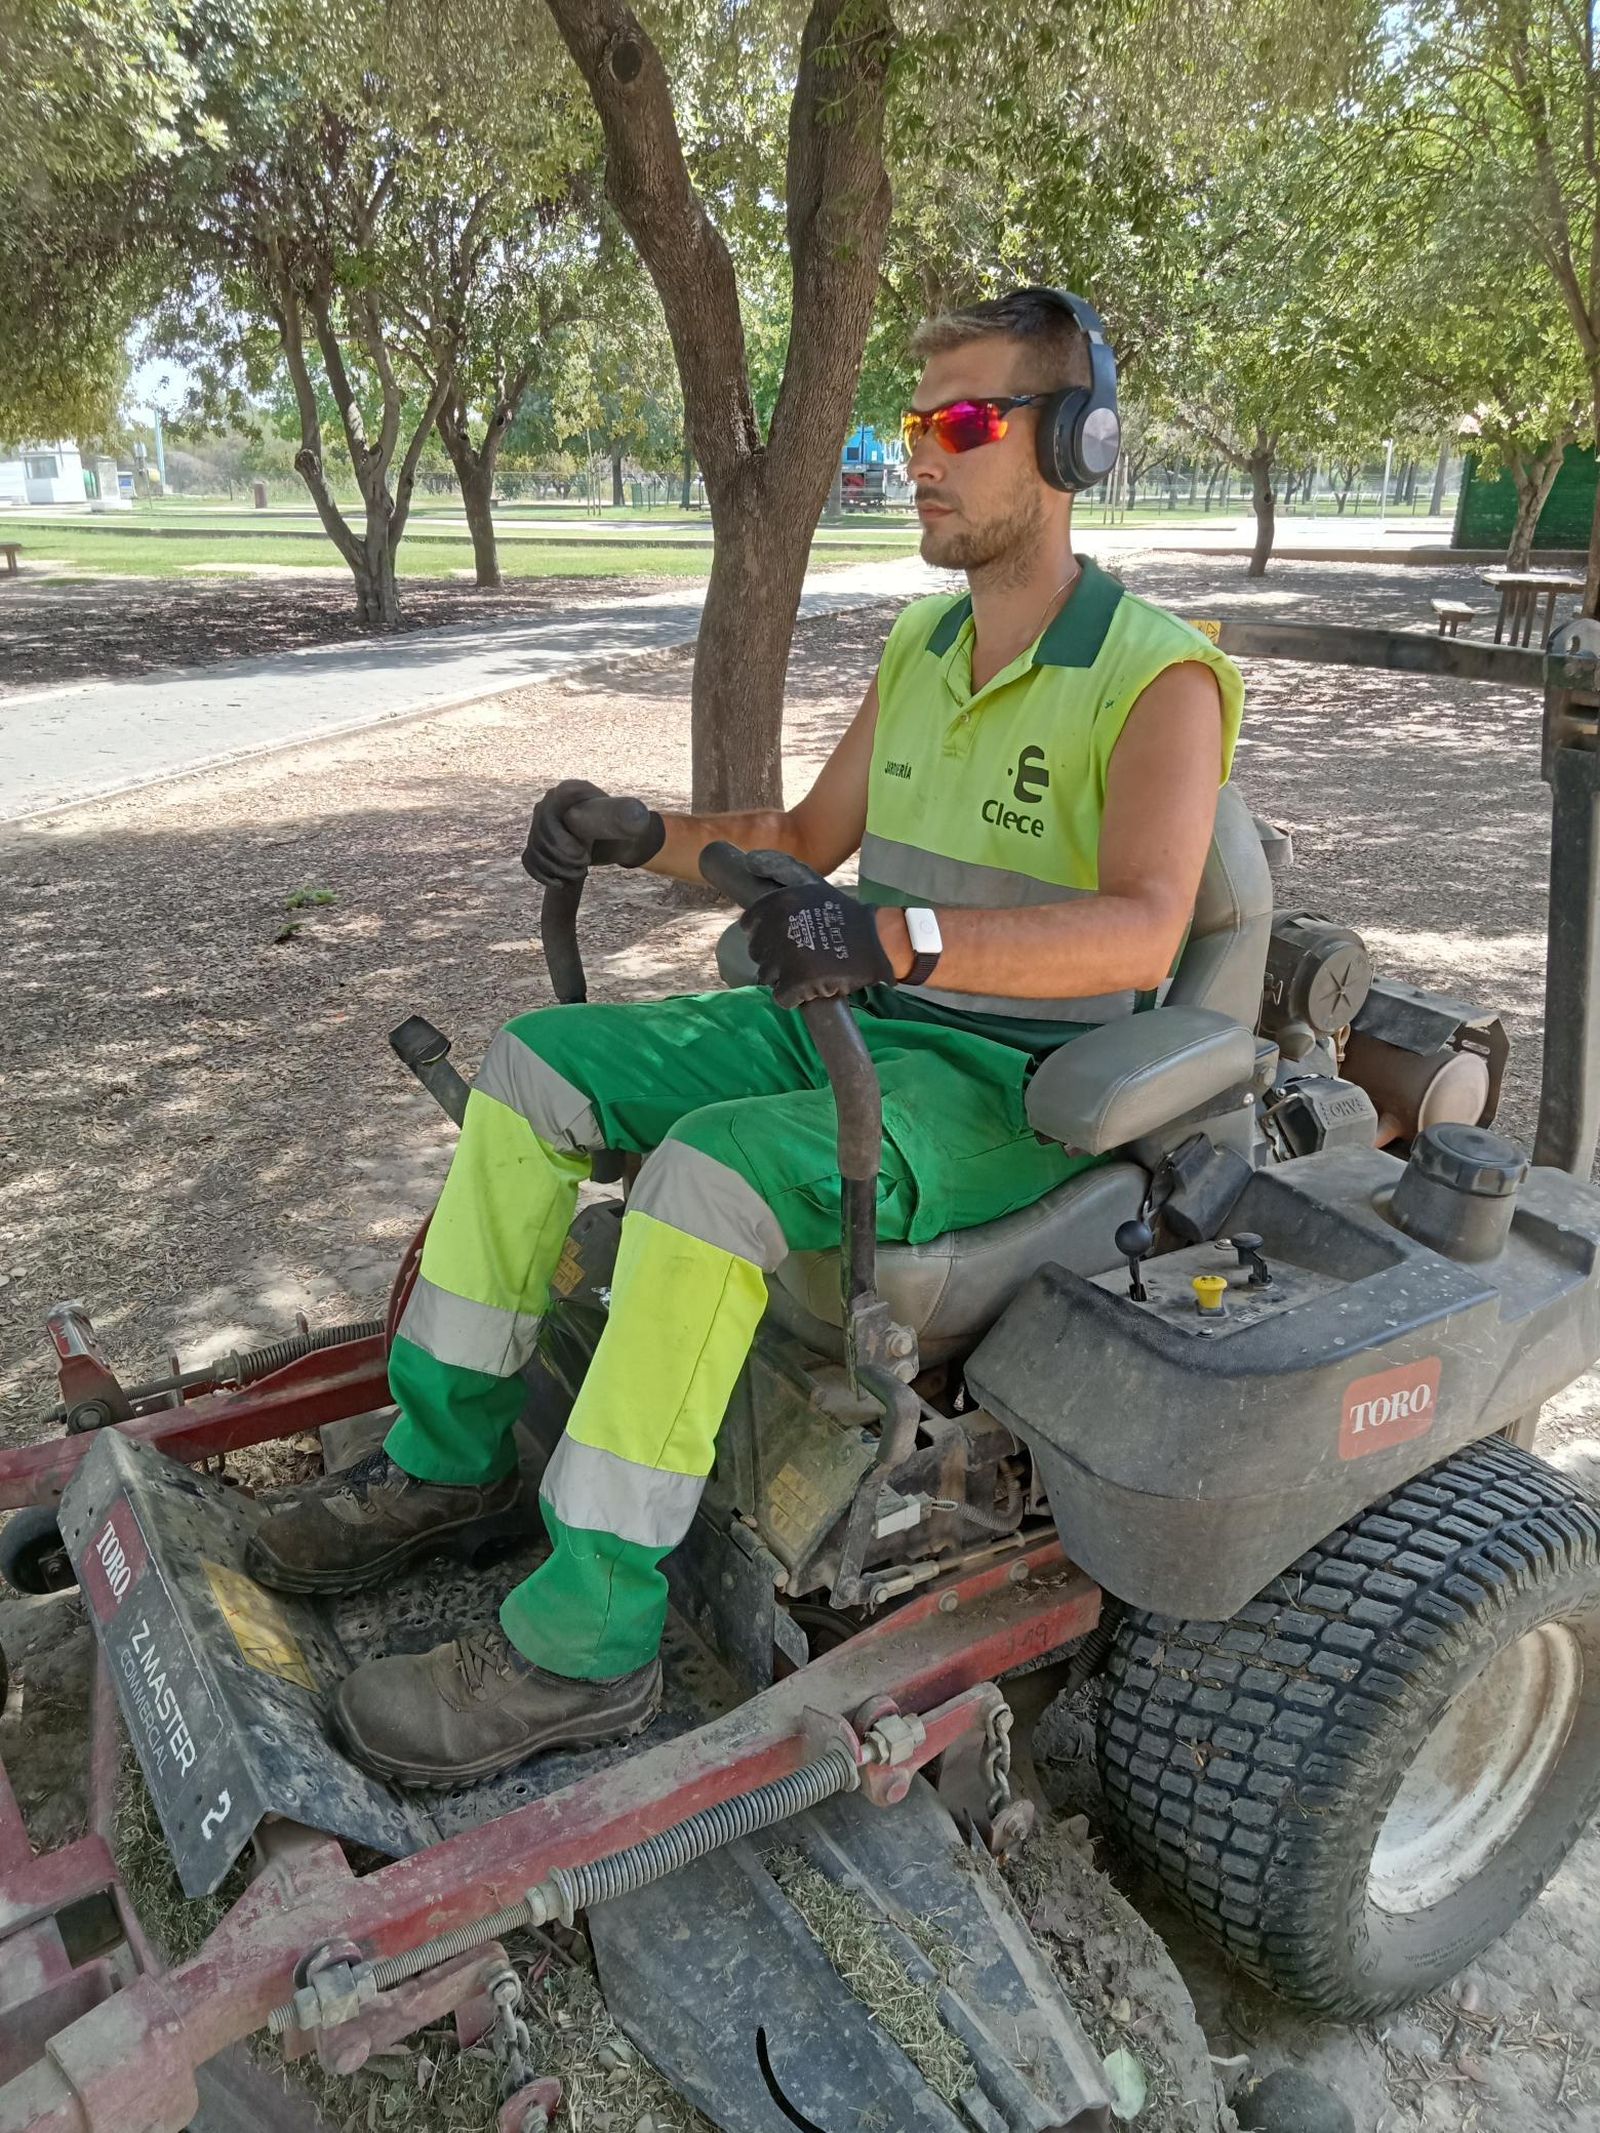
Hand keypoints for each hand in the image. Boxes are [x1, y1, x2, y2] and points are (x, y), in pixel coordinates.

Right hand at [521, 780, 664, 885]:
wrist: (614, 839)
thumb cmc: (621, 827)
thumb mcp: (626, 819)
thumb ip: (626, 816)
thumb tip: (635, 818)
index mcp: (568, 791)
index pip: (549, 812)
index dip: (560, 838)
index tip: (582, 855)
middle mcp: (548, 803)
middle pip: (540, 834)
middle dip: (560, 857)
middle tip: (584, 863)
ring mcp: (539, 824)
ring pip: (535, 850)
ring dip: (556, 868)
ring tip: (579, 873)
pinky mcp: (537, 843)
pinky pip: (530, 860)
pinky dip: (542, 874)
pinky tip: (560, 883)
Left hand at [741, 878, 892, 1008]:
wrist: (881, 940)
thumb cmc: (844, 914)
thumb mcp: (812, 883)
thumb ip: (781, 868)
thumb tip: (749, 861)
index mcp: (779, 902)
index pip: (750, 925)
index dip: (766, 935)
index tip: (785, 938)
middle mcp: (779, 926)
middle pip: (758, 953)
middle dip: (776, 957)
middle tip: (802, 956)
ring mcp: (788, 956)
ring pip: (766, 976)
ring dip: (784, 978)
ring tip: (807, 971)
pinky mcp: (800, 982)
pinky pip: (782, 996)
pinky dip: (794, 997)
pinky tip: (810, 987)